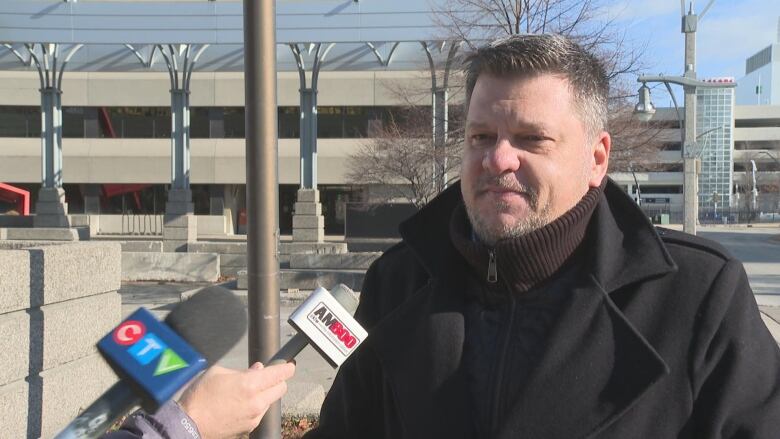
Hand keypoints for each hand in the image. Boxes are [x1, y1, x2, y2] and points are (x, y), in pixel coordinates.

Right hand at [178, 362, 295, 438]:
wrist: (189, 424)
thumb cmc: (200, 396)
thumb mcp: (218, 373)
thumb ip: (242, 370)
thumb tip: (257, 369)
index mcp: (251, 384)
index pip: (280, 374)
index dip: (287, 367)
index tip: (289, 365)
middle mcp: (257, 402)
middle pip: (281, 389)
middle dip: (277, 381)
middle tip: (266, 377)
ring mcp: (254, 417)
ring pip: (270, 402)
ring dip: (265, 395)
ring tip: (245, 392)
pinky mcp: (249, 428)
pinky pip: (259, 414)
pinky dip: (255, 407)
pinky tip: (239, 404)